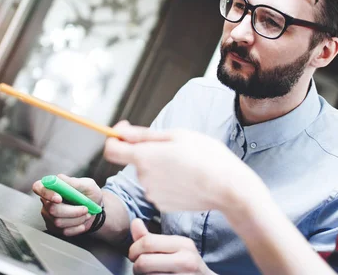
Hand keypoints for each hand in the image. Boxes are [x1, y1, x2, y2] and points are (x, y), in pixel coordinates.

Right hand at [32, 174, 102, 235]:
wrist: (96, 209)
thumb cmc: (90, 194)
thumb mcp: (87, 185)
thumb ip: (73, 182)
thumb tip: (59, 178)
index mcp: (52, 187)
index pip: (38, 187)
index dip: (46, 193)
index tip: (59, 198)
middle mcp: (47, 202)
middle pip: (52, 209)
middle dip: (72, 211)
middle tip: (85, 208)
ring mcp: (49, 216)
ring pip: (58, 222)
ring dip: (77, 219)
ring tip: (86, 213)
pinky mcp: (54, 228)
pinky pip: (64, 231)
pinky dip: (77, 227)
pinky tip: (82, 221)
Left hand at [103, 122, 262, 211]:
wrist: (227, 187)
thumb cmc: (206, 156)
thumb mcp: (177, 135)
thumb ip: (143, 134)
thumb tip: (119, 131)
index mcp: (145, 156)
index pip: (111, 150)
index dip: (115, 139)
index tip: (125, 134)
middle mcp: (144, 178)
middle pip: (135, 160)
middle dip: (148, 152)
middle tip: (174, 148)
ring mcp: (152, 194)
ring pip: (148, 174)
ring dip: (160, 167)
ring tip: (185, 164)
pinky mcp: (162, 205)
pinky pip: (158, 188)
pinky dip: (167, 182)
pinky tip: (186, 179)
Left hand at [129, 219, 212, 274]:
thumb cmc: (186, 264)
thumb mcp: (174, 248)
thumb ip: (151, 238)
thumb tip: (135, 222)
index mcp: (184, 244)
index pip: (148, 242)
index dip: (134, 249)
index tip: (134, 255)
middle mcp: (186, 261)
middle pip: (144, 262)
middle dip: (136, 266)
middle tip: (139, 268)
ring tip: (150, 274)